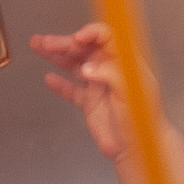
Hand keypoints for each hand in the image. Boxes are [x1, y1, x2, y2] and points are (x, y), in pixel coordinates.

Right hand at [30, 23, 127, 157]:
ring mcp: (99, 87)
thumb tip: (88, 67)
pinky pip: (72, 90)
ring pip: (75, 66)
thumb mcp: (130, 91)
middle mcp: (111, 72)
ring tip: (40, 46)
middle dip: (65, 43)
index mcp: (124, 64)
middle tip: (46, 42)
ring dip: (57, 56)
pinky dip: (60, 84)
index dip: (91, 34)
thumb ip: (110, 74)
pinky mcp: (90, 104)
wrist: (136, 148)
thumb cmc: (143, 119)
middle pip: (86, 50)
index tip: (77, 38)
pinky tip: (50, 78)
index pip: (108, 39)